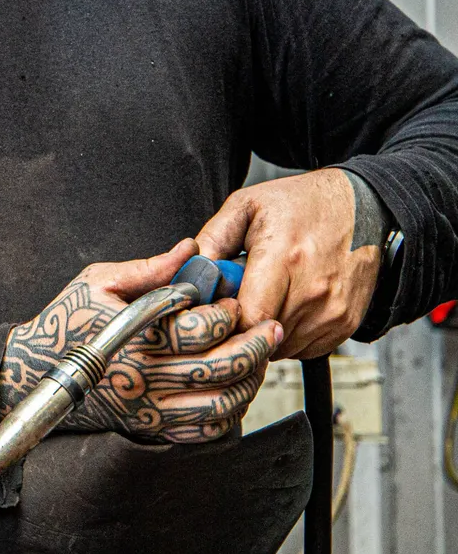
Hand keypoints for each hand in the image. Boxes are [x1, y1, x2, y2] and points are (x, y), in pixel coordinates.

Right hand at [0, 239, 281, 443]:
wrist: (35, 370)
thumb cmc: (67, 320)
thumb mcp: (99, 281)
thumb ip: (149, 268)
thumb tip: (189, 249)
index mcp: (134, 337)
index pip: (199, 330)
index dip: (227, 315)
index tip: (233, 302)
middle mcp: (145, 377)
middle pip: (220, 369)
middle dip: (255, 346)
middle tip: (270, 329)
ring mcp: (150, 408)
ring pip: (221, 405)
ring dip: (250, 383)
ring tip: (258, 361)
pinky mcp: (151, 427)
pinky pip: (204, 431)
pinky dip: (229, 414)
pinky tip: (234, 390)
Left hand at [195, 167, 381, 357]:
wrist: (364, 209)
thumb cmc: (300, 204)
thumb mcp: (246, 205)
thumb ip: (212, 239)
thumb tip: (190, 272)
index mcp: (285, 258)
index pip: (247, 317)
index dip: (224, 319)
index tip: (216, 306)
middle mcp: (314, 291)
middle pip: (261, 334)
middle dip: (240, 323)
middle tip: (238, 296)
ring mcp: (334, 312)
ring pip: (282, 347)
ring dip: (263, 330)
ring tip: (264, 296)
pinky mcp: (346, 324)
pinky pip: (304, 349)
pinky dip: (288, 335)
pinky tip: (285, 306)